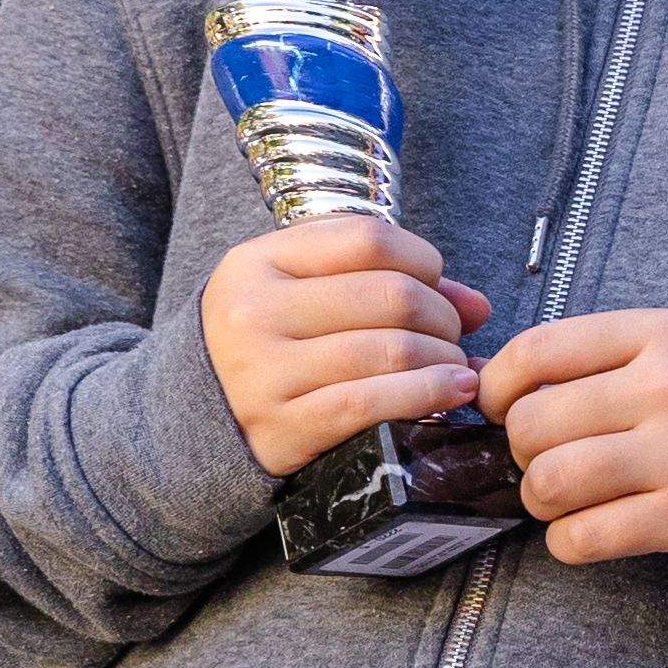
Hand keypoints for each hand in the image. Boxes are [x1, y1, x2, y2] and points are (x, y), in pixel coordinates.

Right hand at [202, 216, 491, 480]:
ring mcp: (263, 373)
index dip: (423, 258)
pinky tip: (455, 391)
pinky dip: (428, 394)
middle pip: (390, 295)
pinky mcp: (280, 428)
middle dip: (442, 315)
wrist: (191, 422)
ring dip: (444, 358)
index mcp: (256, 263)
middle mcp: (253, 313)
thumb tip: (477, 304)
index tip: (437, 280)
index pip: (368, 239)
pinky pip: (371, 403)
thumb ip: (382, 280)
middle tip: (453, 333)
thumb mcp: (300, 293)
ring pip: (389, 350)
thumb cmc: (266, 345)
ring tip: (456, 365)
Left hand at [484, 307, 667, 562]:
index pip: (536, 352)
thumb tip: (478, 383)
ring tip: (561, 493)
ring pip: (551, 483)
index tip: (499, 405)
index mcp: (656, 335)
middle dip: (521, 449)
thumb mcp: (661, 344)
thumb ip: (584, 355)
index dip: (495, 386)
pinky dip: (565, 540)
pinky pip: (583, 537)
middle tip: (545, 454)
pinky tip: (583, 527)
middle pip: (533, 424)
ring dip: (539, 497)